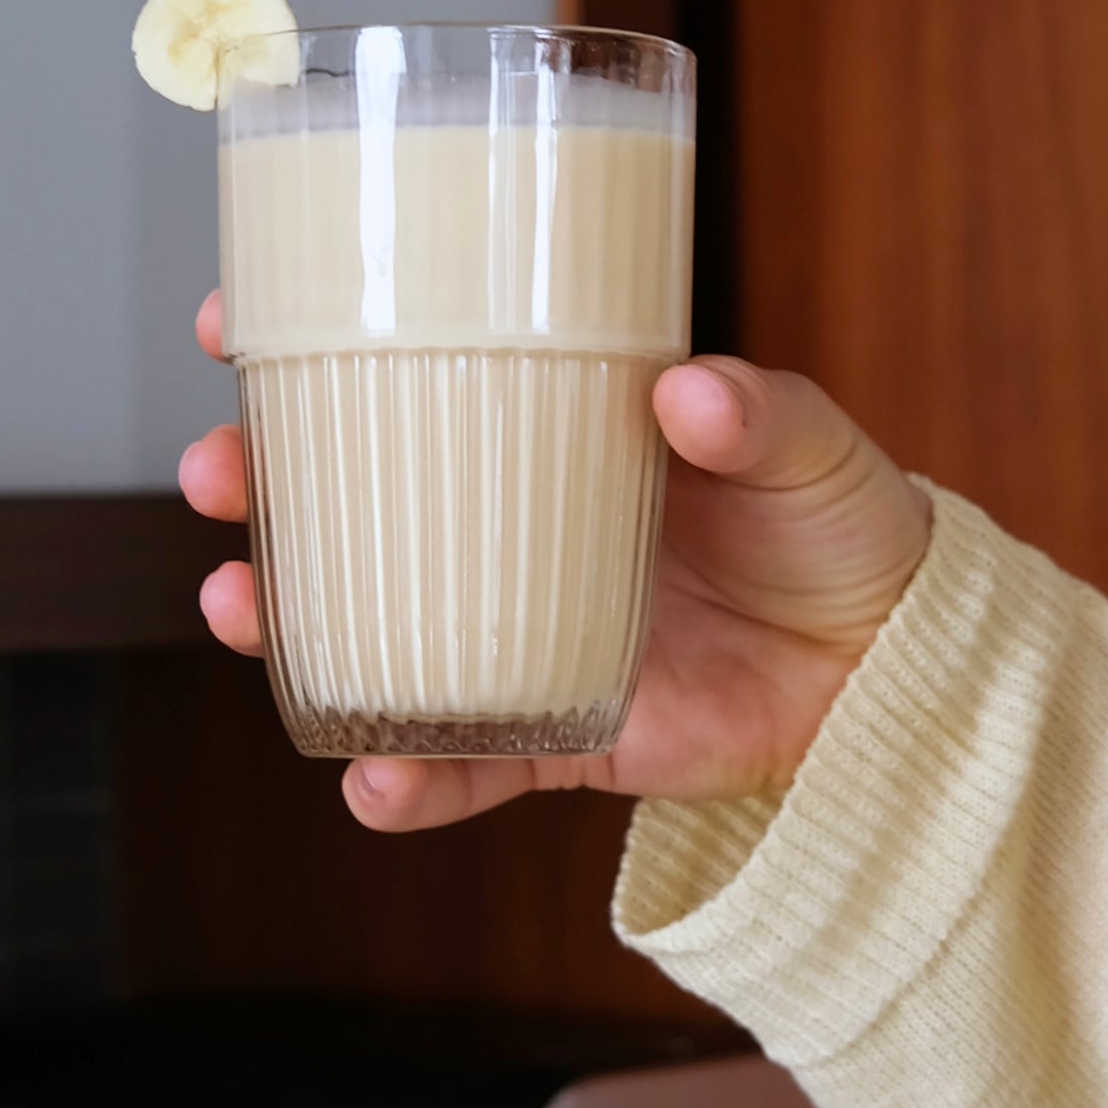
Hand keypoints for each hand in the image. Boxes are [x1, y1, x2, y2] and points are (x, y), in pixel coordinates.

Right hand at [179, 291, 931, 832]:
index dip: (310, 349)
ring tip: (237, 605)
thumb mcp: (805, 443)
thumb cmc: (837, 523)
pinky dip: (411, 782)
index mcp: (552, 430)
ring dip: (288, 624)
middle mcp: (512, 526)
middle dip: (258, 485)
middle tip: (214, 470)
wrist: (892, 665)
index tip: (228, 326)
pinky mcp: (557, 731)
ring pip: (369, 629)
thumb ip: (753, 415)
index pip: (413, 373)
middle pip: (352, 501)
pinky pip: (462, 763)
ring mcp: (519, 629)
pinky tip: (370, 781)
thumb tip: (687, 391)